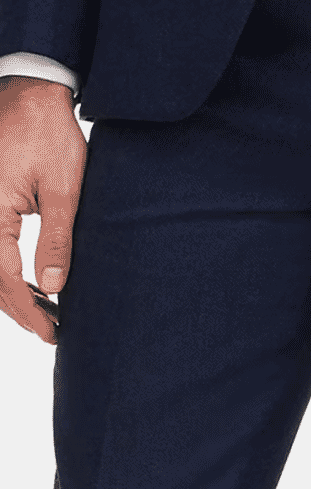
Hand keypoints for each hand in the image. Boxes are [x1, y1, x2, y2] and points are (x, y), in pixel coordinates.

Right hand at [0, 76, 86, 343]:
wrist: (30, 92)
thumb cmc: (49, 134)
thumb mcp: (62, 191)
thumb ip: (56, 241)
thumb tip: (52, 288)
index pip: (5, 278)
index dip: (28, 311)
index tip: (52, 333)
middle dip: (18, 309)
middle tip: (50, 331)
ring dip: (10, 293)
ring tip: (42, 313)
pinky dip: (2, 271)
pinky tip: (27, 285)